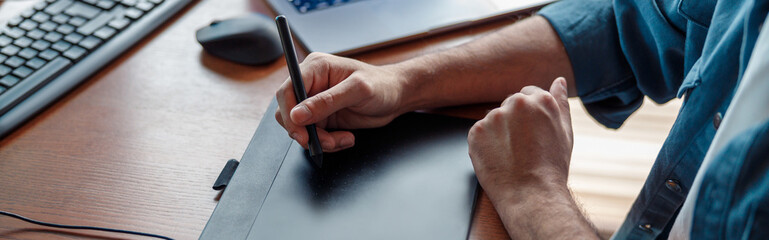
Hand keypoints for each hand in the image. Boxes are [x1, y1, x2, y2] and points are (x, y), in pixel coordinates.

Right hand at [275, 52, 406, 151]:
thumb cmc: (382, 85)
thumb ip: (327, 102)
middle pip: (288, 112)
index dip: (289, 113)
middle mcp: (312, 84)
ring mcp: (316, 102)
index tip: (300, 132)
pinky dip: (326, 143)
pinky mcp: (323, 117)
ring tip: (342, 140)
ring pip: (300, 128)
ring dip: (319, 140)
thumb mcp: (357, 90)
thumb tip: (298, 114)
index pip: (287, 90)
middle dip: (304, 131)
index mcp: (316, 68)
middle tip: (323, 142)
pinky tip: (345, 138)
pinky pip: (313, 136)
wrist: (397, 97)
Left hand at [468, 77, 573, 205]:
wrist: (531, 194)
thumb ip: (560, 101)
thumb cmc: (551, 167)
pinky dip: (485, 144)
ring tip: (511, 155)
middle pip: (509, 105)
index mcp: (540, 100)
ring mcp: (493, 117)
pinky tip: (498, 158)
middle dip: (513, 122)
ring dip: (498, 132)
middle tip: (523, 147)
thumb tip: (559, 80)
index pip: (528, 94)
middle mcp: (516, 103)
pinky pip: (479, 133)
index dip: (529, 116)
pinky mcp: (476, 131)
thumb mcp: (565, 131)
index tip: (531, 133)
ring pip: (493, 120)